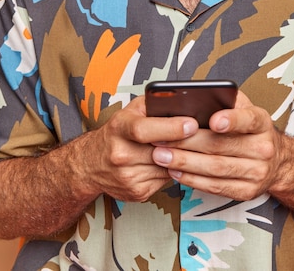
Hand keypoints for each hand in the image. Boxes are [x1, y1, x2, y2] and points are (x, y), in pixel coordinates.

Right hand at [82, 95, 198, 201]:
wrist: (91, 163)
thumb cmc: (118, 131)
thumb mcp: (131, 110)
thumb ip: (153, 104)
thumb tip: (182, 102)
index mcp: (119, 128)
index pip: (145, 130)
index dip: (171, 127)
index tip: (192, 124)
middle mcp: (120, 154)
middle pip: (160, 151)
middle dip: (184, 144)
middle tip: (203, 135)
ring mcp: (128, 176)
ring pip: (167, 167)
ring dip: (181, 158)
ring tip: (190, 147)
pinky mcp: (136, 192)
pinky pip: (165, 180)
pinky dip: (172, 169)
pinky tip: (172, 161)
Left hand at [151, 91, 281, 199]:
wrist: (276, 161)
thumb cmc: (248, 128)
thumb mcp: (244, 108)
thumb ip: (225, 101)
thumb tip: (194, 97)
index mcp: (262, 123)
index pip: (248, 120)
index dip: (231, 120)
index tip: (213, 120)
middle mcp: (263, 148)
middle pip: (222, 146)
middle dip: (188, 143)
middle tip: (162, 138)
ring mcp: (257, 172)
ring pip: (216, 168)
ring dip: (185, 163)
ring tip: (161, 155)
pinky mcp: (247, 192)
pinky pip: (216, 186)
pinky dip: (192, 180)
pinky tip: (174, 171)